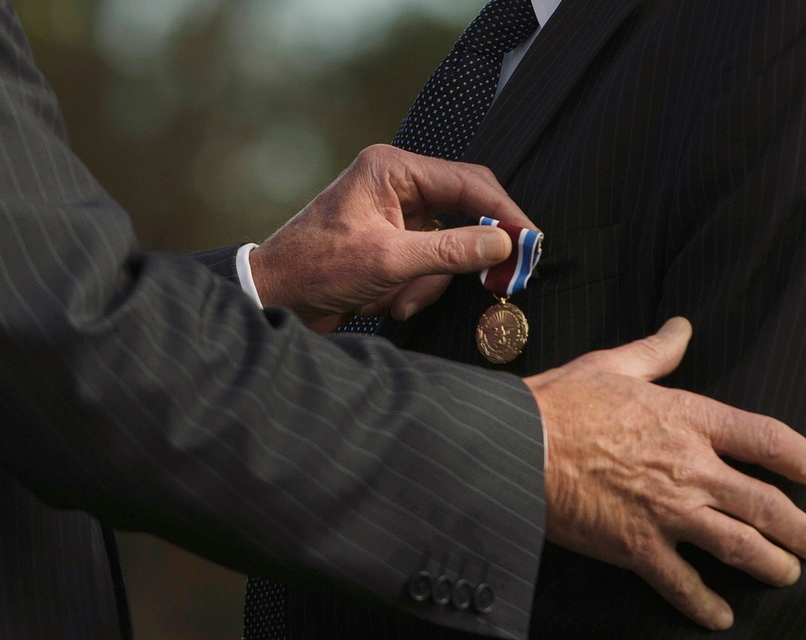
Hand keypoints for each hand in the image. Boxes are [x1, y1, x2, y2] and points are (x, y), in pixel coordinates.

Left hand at [249, 144, 536, 331]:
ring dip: (428, 282)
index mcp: (392, 170)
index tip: (531, 240)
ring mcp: (395, 217)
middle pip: (462, 215)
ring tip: (398, 300)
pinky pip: (428, 266)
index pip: (467, 183)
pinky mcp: (392, 246)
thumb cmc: (315, 268)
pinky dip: (415, 289)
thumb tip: (502, 245)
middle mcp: (396, 186)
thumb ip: (449, 251)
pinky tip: (387, 302)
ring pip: (447, 248)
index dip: (503, 213)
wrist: (274, 298)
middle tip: (499, 279)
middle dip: (466, 255)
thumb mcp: (388, 262)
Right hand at [524, 317, 805, 629]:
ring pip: (741, 547)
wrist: (516, 444)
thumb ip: (656, 351)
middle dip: (799, 529)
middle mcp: (689, 468)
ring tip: (786, 573)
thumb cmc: (559, 403)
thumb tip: (681, 328)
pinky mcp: (637, 545)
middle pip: (767, 504)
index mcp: (687, 419)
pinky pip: (683, 583)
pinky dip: (705, 604)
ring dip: (773, 565)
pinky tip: (719, 615)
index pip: (766, 440)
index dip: (803, 459)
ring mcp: (666, 511)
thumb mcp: (611, 365)